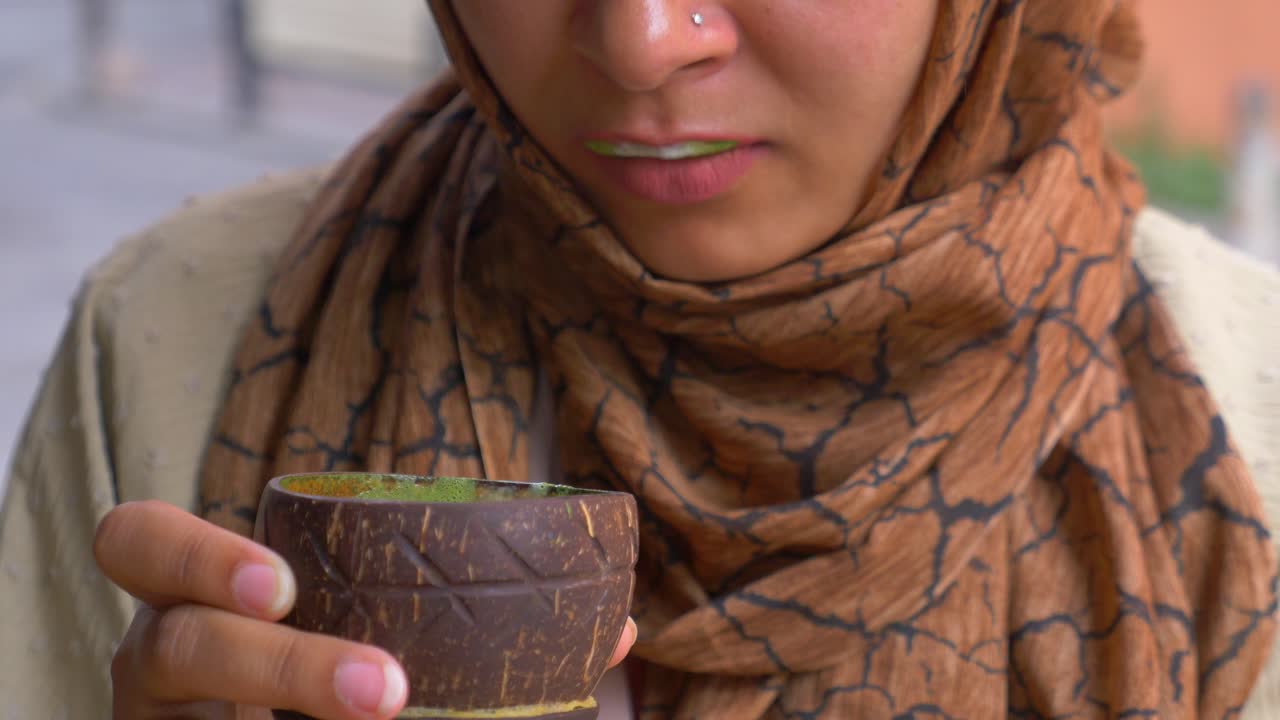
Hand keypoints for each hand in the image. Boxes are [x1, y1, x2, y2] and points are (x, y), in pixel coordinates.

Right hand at [95, 501, 637, 719]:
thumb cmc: (327, 669)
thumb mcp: (375, 628)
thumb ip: (468, 616)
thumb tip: (618, 629)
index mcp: (202, 592)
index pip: (139, 541)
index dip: (197, 554)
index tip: (287, 582)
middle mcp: (162, 660)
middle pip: (172, 641)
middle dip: (274, 660)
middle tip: (382, 687)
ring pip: (193, 702)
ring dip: (297, 697)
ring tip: (390, 714)